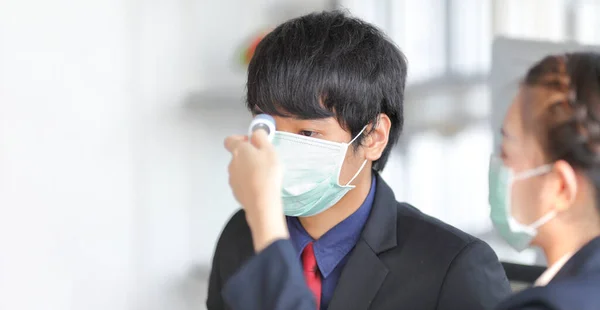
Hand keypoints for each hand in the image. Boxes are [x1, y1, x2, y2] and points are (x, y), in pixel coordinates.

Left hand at [224, 130, 287, 251]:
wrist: (262, 202)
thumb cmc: (266, 174)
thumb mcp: (269, 149)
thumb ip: (260, 137)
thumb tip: (255, 132)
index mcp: (238, 150)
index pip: (230, 140)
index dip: (240, 139)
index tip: (252, 142)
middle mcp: (232, 164)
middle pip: (237, 156)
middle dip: (248, 156)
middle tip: (264, 159)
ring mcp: (233, 179)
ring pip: (240, 170)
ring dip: (249, 170)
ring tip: (264, 175)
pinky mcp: (236, 192)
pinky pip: (242, 183)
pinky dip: (250, 183)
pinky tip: (261, 186)